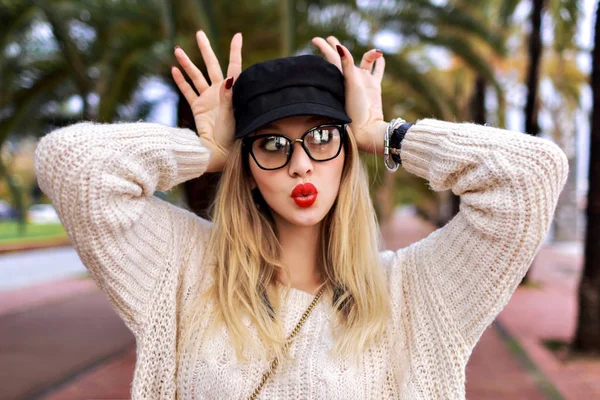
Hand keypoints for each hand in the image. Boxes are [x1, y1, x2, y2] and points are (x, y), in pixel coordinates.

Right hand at [172, 31, 242, 171]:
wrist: (220, 152)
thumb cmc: (231, 136)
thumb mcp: (231, 115)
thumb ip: (227, 97)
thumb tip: (228, 78)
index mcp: (232, 92)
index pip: (234, 67)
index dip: (235, 51)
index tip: (237, 36)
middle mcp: (220, 93)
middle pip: (212, 65)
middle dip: (205, 50)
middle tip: (199, 33)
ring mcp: (208, 99)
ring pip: (196, 76)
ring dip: (187, 63)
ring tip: (177, 50)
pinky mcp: (198, 107)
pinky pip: (188, 91)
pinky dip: (181, 81)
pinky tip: (174, 69)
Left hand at [312, 36, 387, 154]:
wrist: (367, 128)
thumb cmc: (355, 110)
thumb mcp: (350, 85)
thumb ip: (346, 65)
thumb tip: (338, 45)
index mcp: (341, 78)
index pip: (331, 58)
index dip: (324, 48)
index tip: (316, 39)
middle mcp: (351, 79)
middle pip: (343, 58)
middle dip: (336, 48)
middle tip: (329, 38)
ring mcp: (363, 82)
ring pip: (365, 62)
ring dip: (369, 54)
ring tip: (374, 51)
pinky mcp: (374, 87)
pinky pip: (377, 72)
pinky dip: (379, 64)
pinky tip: (380, 57)